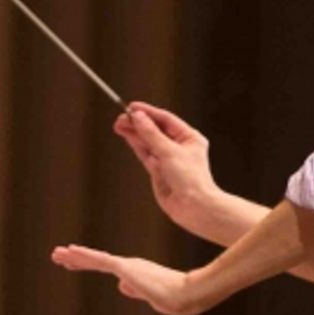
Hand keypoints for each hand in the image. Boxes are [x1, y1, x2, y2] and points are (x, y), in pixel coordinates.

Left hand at [51, 244, 211, 314]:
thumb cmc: (177, 298)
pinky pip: (101, 260)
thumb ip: (136, 289)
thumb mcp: (151, 296)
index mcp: (134, 274)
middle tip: (57, 254)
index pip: (106, 267)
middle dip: (76, 258)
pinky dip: (85, 256)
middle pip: (97, 261)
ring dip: (75, 257)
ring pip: (95, 259)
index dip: (88, 263)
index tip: (72, 261)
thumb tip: (120, 286)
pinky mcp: (127, 268)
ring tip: (57, 253)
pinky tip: (71, 253)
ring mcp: (127, 266)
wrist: (189, 295)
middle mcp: (129, 267)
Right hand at [114, 102, 218, 235]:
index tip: (132, 107)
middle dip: (138, 123)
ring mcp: (168, 160)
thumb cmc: (191, 179)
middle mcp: (179, 147)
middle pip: (155, 130)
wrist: (194, 208)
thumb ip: (151, 134)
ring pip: (148, 142)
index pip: (166, 119)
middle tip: (121, 117)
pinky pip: (146, 154)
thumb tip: (138, 116)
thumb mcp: (169, 152)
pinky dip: (136, 144)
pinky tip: (127, 135)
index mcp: (189, 138)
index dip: (148, 112)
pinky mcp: (159, 172)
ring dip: (134, 133)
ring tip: (119, 124)